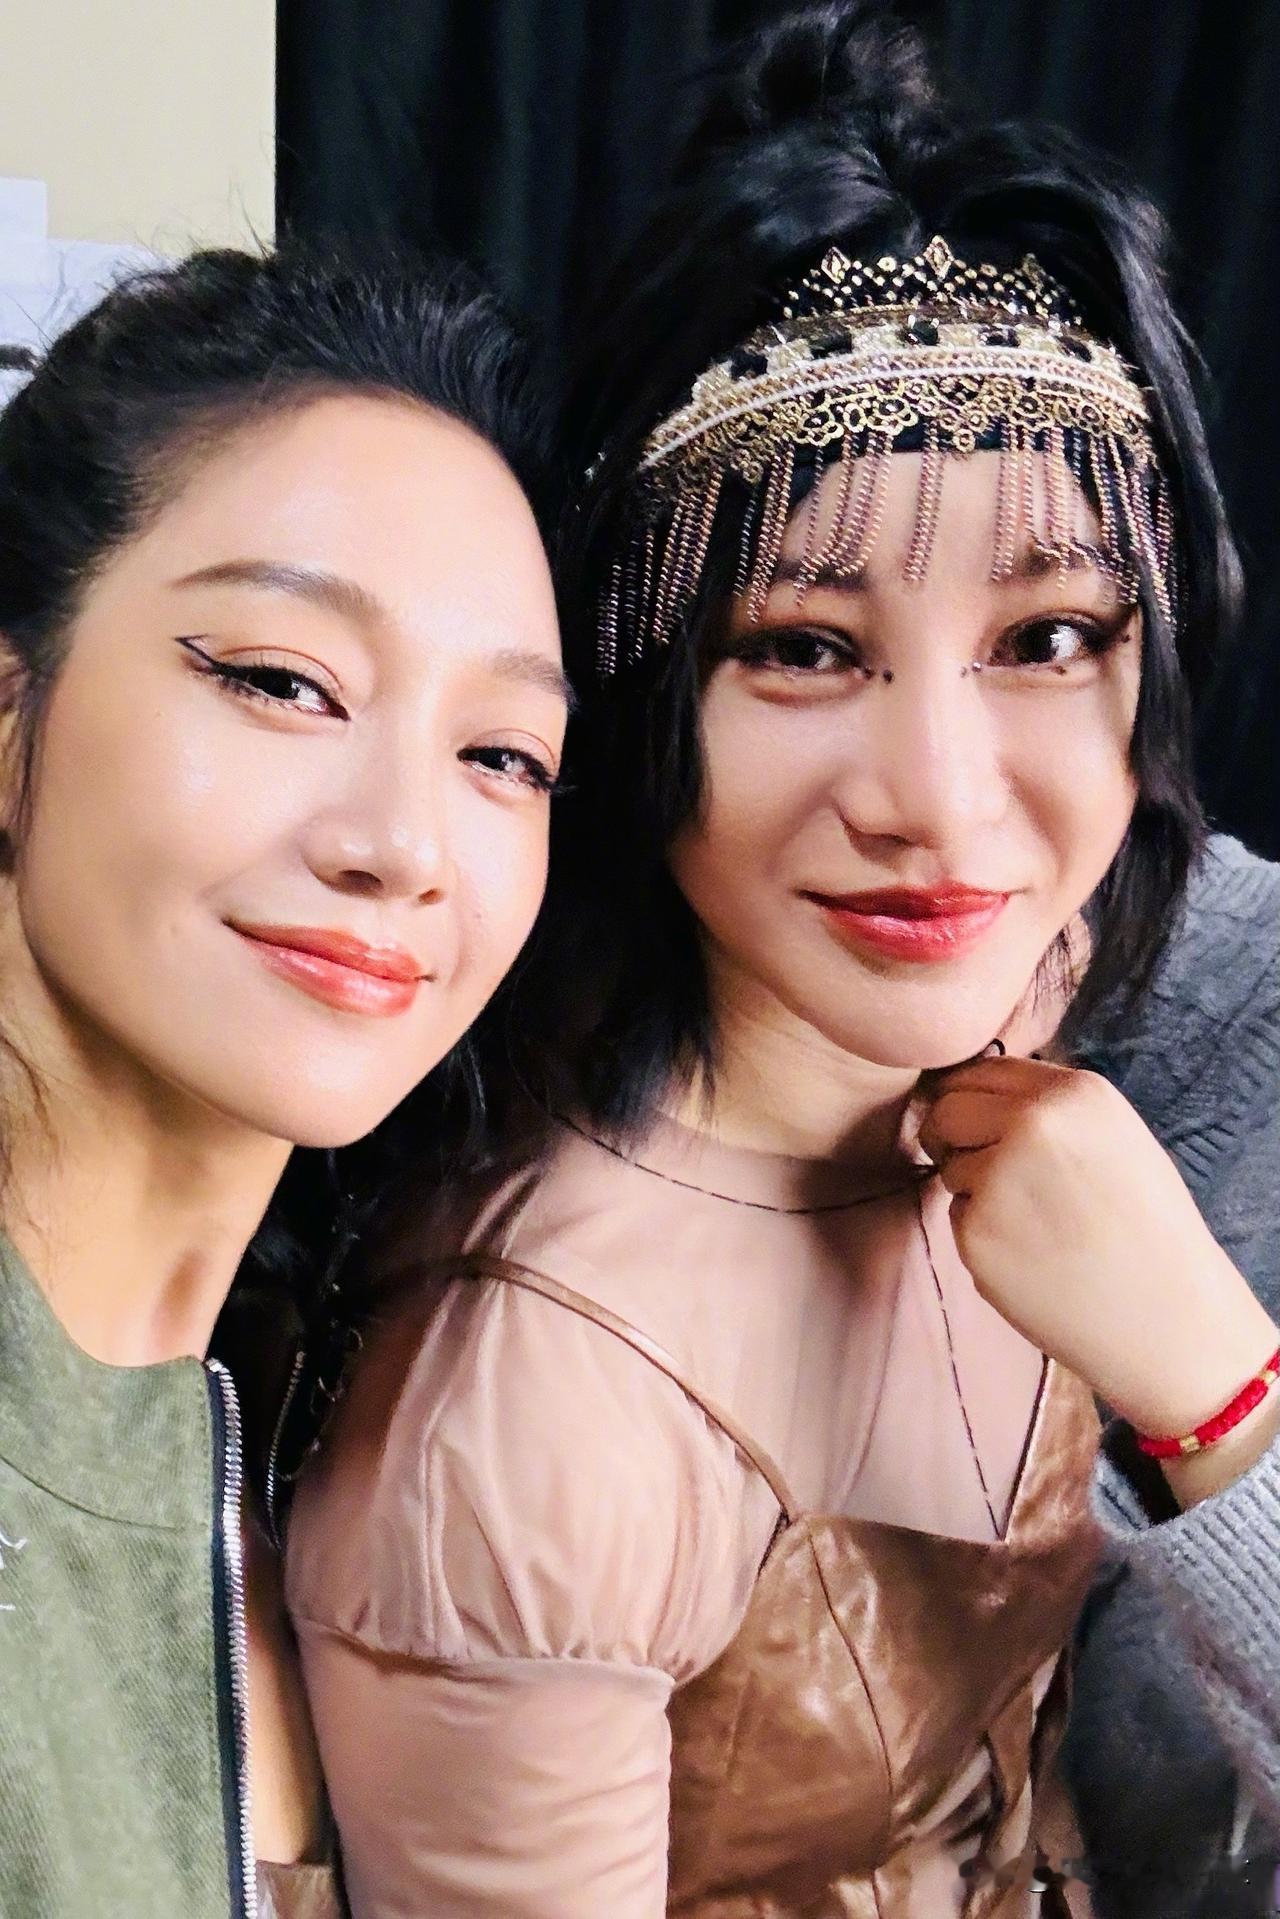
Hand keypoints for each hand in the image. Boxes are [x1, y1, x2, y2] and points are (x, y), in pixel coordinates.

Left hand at [916, 1055, 1278, 1461]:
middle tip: (985, 1170)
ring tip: (1035, 1221)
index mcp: (1074, 1093)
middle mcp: (1032, 1124)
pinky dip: (980, 1232)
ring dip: (971, 1187)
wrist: (1166, 1317)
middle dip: (952, 1136)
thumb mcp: (1113, 1136)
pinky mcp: (977, 1232)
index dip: (970, 1098)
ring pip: (949, 1164)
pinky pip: (957, 1215)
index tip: (975, 1123)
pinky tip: (1029, 1254)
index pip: (982, 1070)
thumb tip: (973, 1091)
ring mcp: (999, 1177)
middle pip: (947, 1109)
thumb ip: (1049, 1107)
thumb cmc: (1145, 1228)